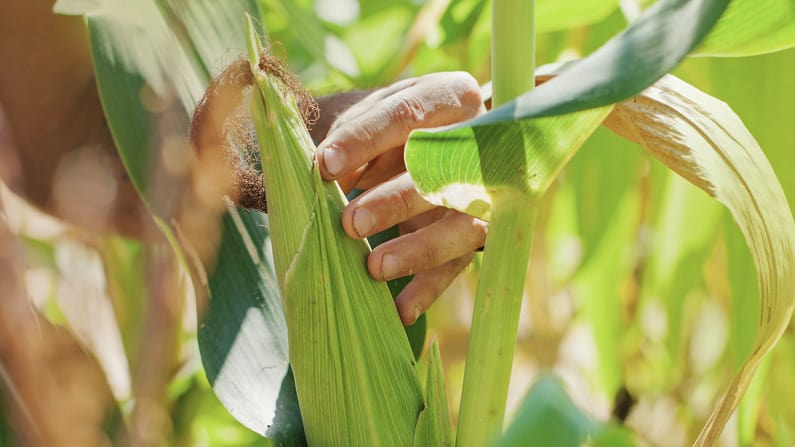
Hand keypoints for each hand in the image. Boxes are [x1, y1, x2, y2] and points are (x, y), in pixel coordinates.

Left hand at [316, 72, 487, 325]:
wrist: (437, 144)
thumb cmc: (390, 128)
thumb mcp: (372, 117)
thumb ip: (351, 134)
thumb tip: (320, 168)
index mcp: (450, 97)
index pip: (409, 115)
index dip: (365, 139)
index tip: (324, 165)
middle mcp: (478, 142)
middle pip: (440, 174)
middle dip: (394, 201)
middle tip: (350, 224)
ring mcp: (486, 192)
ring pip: (462, 225)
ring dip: (418, 248)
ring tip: (373, 269)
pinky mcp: (481, 233)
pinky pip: (458, 265)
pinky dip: (427, 290)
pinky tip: (399, 311)